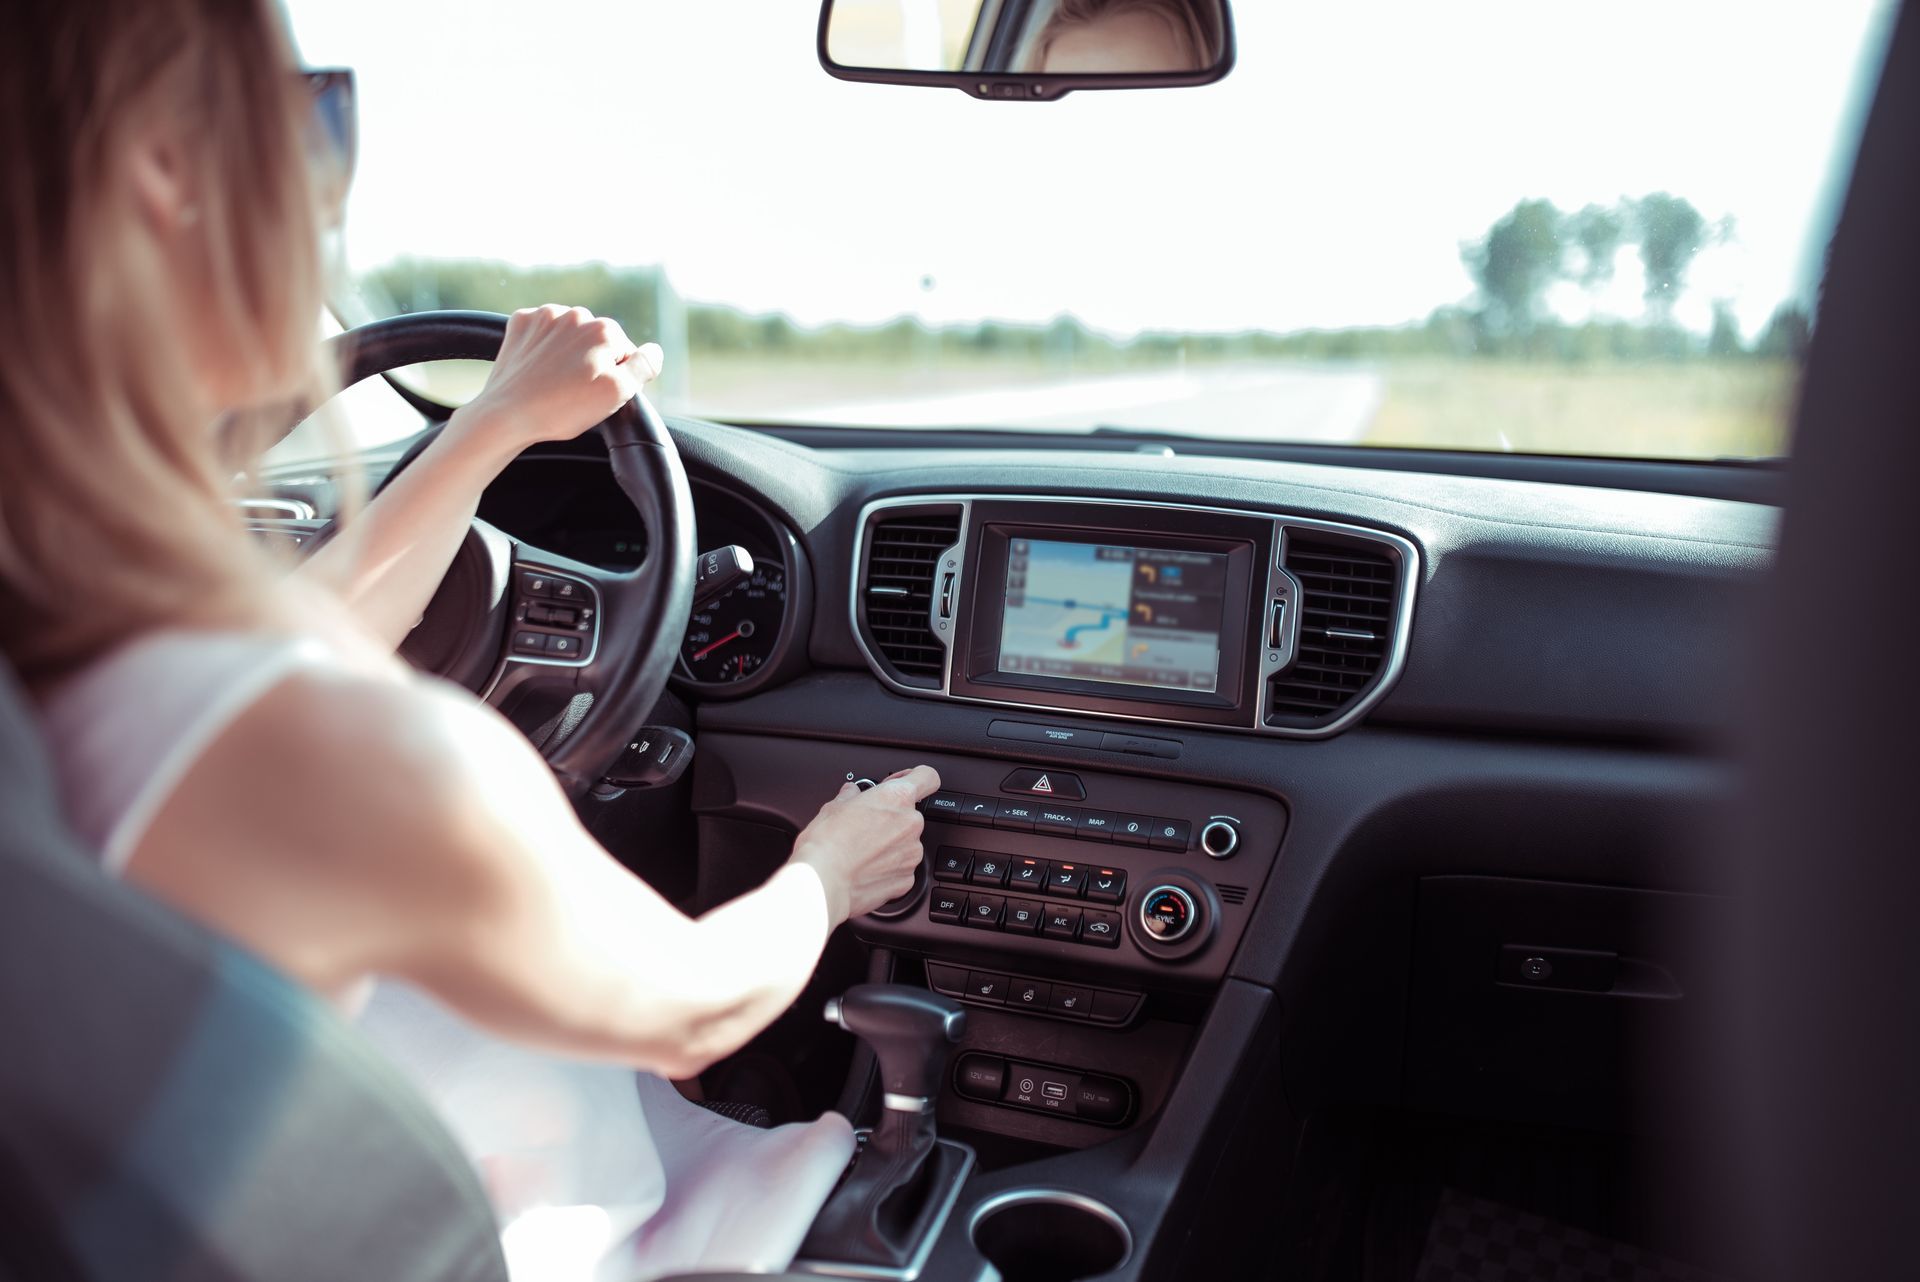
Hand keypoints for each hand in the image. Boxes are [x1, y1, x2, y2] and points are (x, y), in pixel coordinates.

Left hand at [455, 305, 662, 454]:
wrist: (506, 415)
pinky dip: (543, 348)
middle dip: (592, 362)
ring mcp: (545, 317)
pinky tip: (538, 369)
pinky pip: (542, 333)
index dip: (615, 378)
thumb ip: (643, 368)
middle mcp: (576, 314)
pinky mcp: (520, 324)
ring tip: (555, 382)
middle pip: (597, 341)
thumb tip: (654, 351)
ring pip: (569, 335)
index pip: (625, 354)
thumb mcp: (615, 395)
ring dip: (568, 354)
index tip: (596, 395)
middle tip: (575, 392)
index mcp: (604, 330)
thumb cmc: (562, 409)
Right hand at [790, 766, 941, 923]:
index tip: (906, 783)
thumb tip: (851, 793)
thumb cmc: (827, 844)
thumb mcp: (833, 807)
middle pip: (910, 814)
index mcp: (897, 798)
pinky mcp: (907, 878)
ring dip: (890, 844)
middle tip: (866, 826)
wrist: (823, 882)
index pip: (927, 777)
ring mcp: (912, 853)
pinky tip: (866, 869)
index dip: (918, 777)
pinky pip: (901, 867)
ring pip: (906, 843)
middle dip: (892, 818)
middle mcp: (911, 823)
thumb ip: (850, 796)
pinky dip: (888, 868)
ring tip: (862, 851)